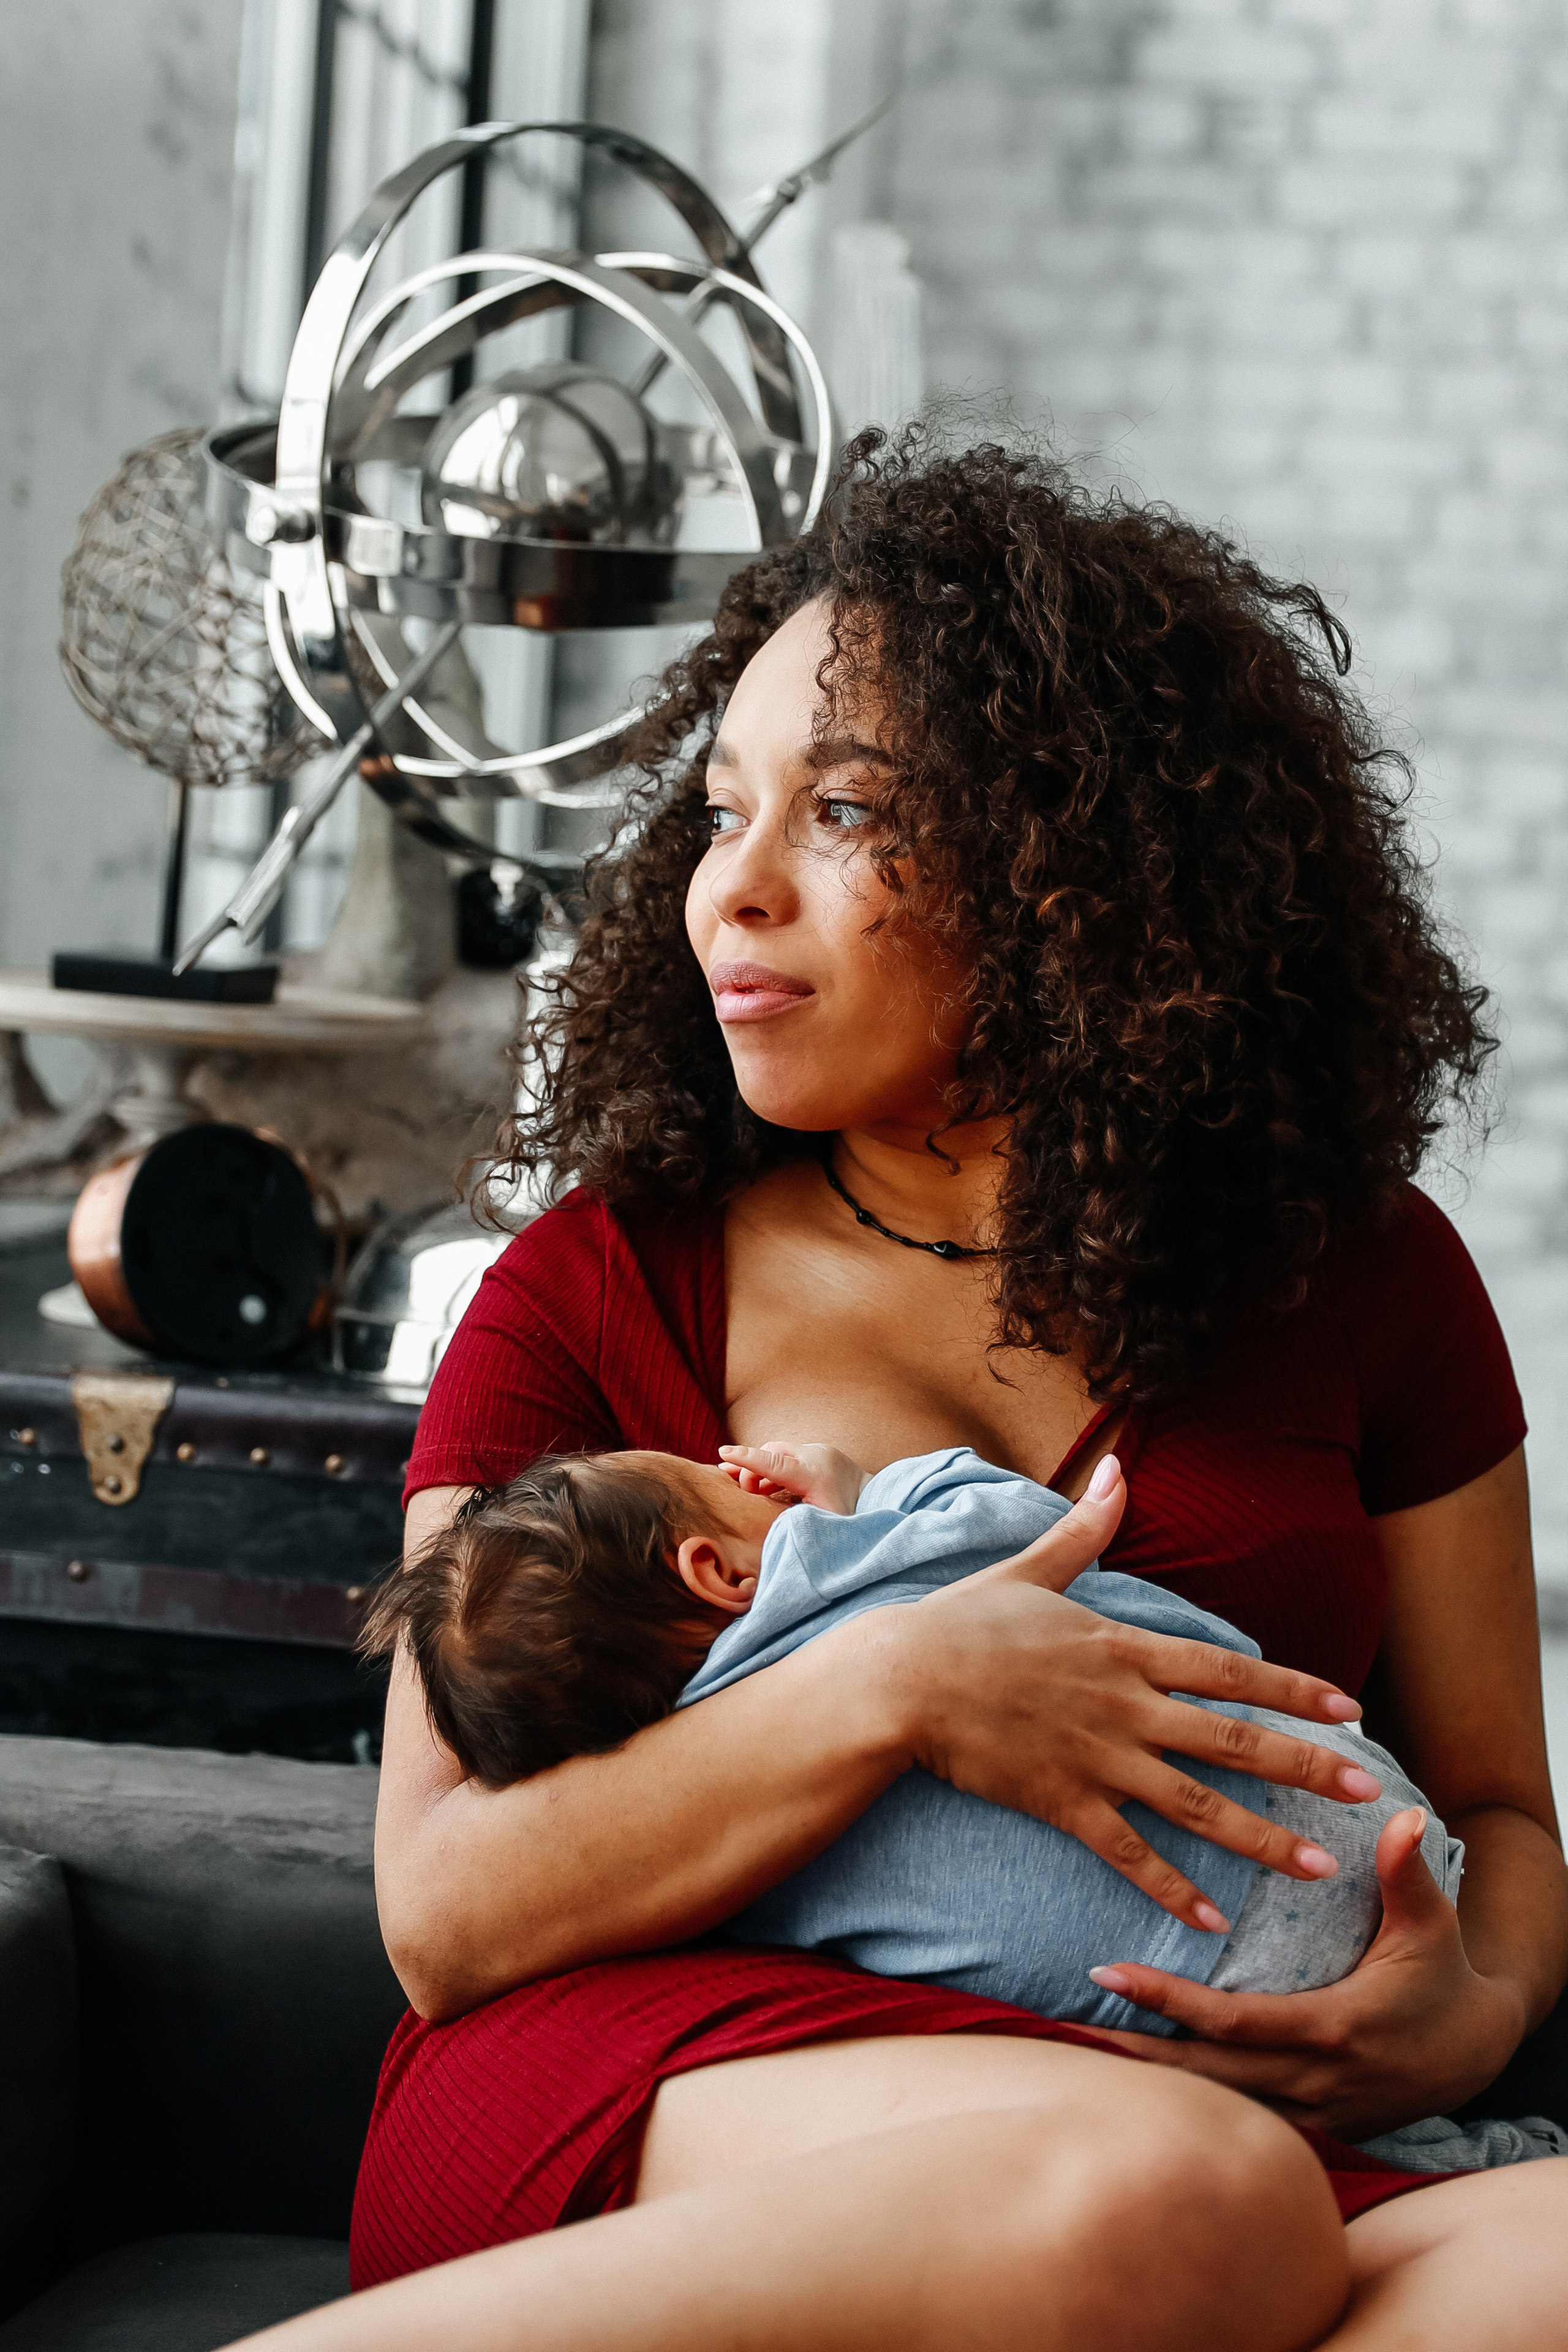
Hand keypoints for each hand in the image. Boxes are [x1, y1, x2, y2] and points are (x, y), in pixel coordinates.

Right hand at [719, 1441, 868, 1515]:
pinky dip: (773, 1468)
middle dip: (751, 1469)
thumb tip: (769, 1536)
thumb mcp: (824, 1527)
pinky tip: (764, 1486)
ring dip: (762, 1470)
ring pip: (778, 1452)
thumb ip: (797, 1526)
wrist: (879, 1498)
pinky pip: (788, 1455)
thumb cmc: (852, 1518)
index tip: (723, 1452)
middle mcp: (815, 1456)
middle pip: (771, 1453)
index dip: (747, 1459)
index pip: (774, 1463)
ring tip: (748, 1490)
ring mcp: (817, 1450)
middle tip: (742, 1492)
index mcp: (814, 1475)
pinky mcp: (818, 1451)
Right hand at [888, 1459, 1383, 1935]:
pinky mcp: (1062, 1802)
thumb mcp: (1030, 1570)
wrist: (899, 1680)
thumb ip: (1084, 1531)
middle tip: (1367, 1793)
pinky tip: (1213, 1920)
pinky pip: (1129, 1852)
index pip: (1229, 1669)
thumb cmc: (961, 1623)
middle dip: (1306, 1767)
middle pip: (1232, 1739)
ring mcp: (1096, 1757)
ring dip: (1263, 1838)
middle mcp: (1124, 1705)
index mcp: (1122, 1647)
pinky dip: (1172, 1887)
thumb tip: (1119, 1469)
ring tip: (1321, 1868)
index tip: (1351, 1710)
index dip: (1294, 1689)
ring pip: (1196, 1805)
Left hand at [1083, 1807, 1528, 2138]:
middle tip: (1063, 2024)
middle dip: (1132, 2055)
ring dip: (1151, 2090)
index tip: (1106, 1972)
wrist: (1475, 2053)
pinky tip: (1136, 2093)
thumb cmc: (1443, 1978)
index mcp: (1331, 2029)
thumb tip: (1402, 1814)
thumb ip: (1407, 1873)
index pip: (1231, 2021)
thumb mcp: (1431, 1926)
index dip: (1167, 2001)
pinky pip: (1236, 2124)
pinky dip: (1187, 2111)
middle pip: (1205, 2078)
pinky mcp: (1309, 2130)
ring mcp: (1310, 2115)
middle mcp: (1313, 2083)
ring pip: (1214, 2111)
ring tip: (1079, 2057)